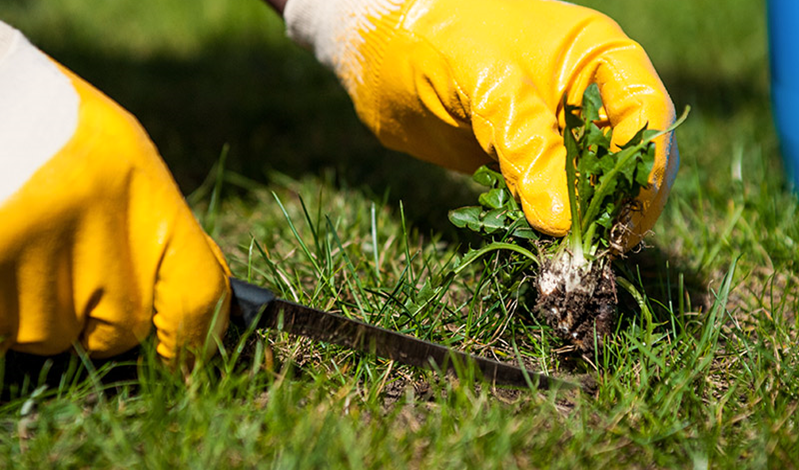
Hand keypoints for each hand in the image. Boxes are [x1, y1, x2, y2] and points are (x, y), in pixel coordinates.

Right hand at [0, 22, 230, 361]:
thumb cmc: (53, 126)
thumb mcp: (125, 159)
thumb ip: (161, 233)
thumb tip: (197, 306)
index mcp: (143, 193)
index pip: (196, 297)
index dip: (195, 338)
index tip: (184, 355)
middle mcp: (94, 229)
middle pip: (117, 330)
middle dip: (98, 316)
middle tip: (70, 262)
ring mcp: (31, 255)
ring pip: (49, 335)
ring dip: (38, 308)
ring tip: (26, 239)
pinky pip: (3, 330)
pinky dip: (3, 307)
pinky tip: (5, 250)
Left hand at [284, 0, 678, 244]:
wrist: (374, 47)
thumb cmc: (433, 38)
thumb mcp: (486, 82)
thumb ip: (526, 144)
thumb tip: (562, 221)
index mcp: (595, 55)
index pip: (646, 115)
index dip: (645, 170)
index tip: (627, 220)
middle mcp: (583, 93)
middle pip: (626, 156)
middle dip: (616, 202)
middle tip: (596, 248)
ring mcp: (552, 127)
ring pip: (588, 182)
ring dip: (582, 218)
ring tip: (567, 252)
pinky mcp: (520, 155)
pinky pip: (547, 195)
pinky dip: (545, 219)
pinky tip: (537, 239)